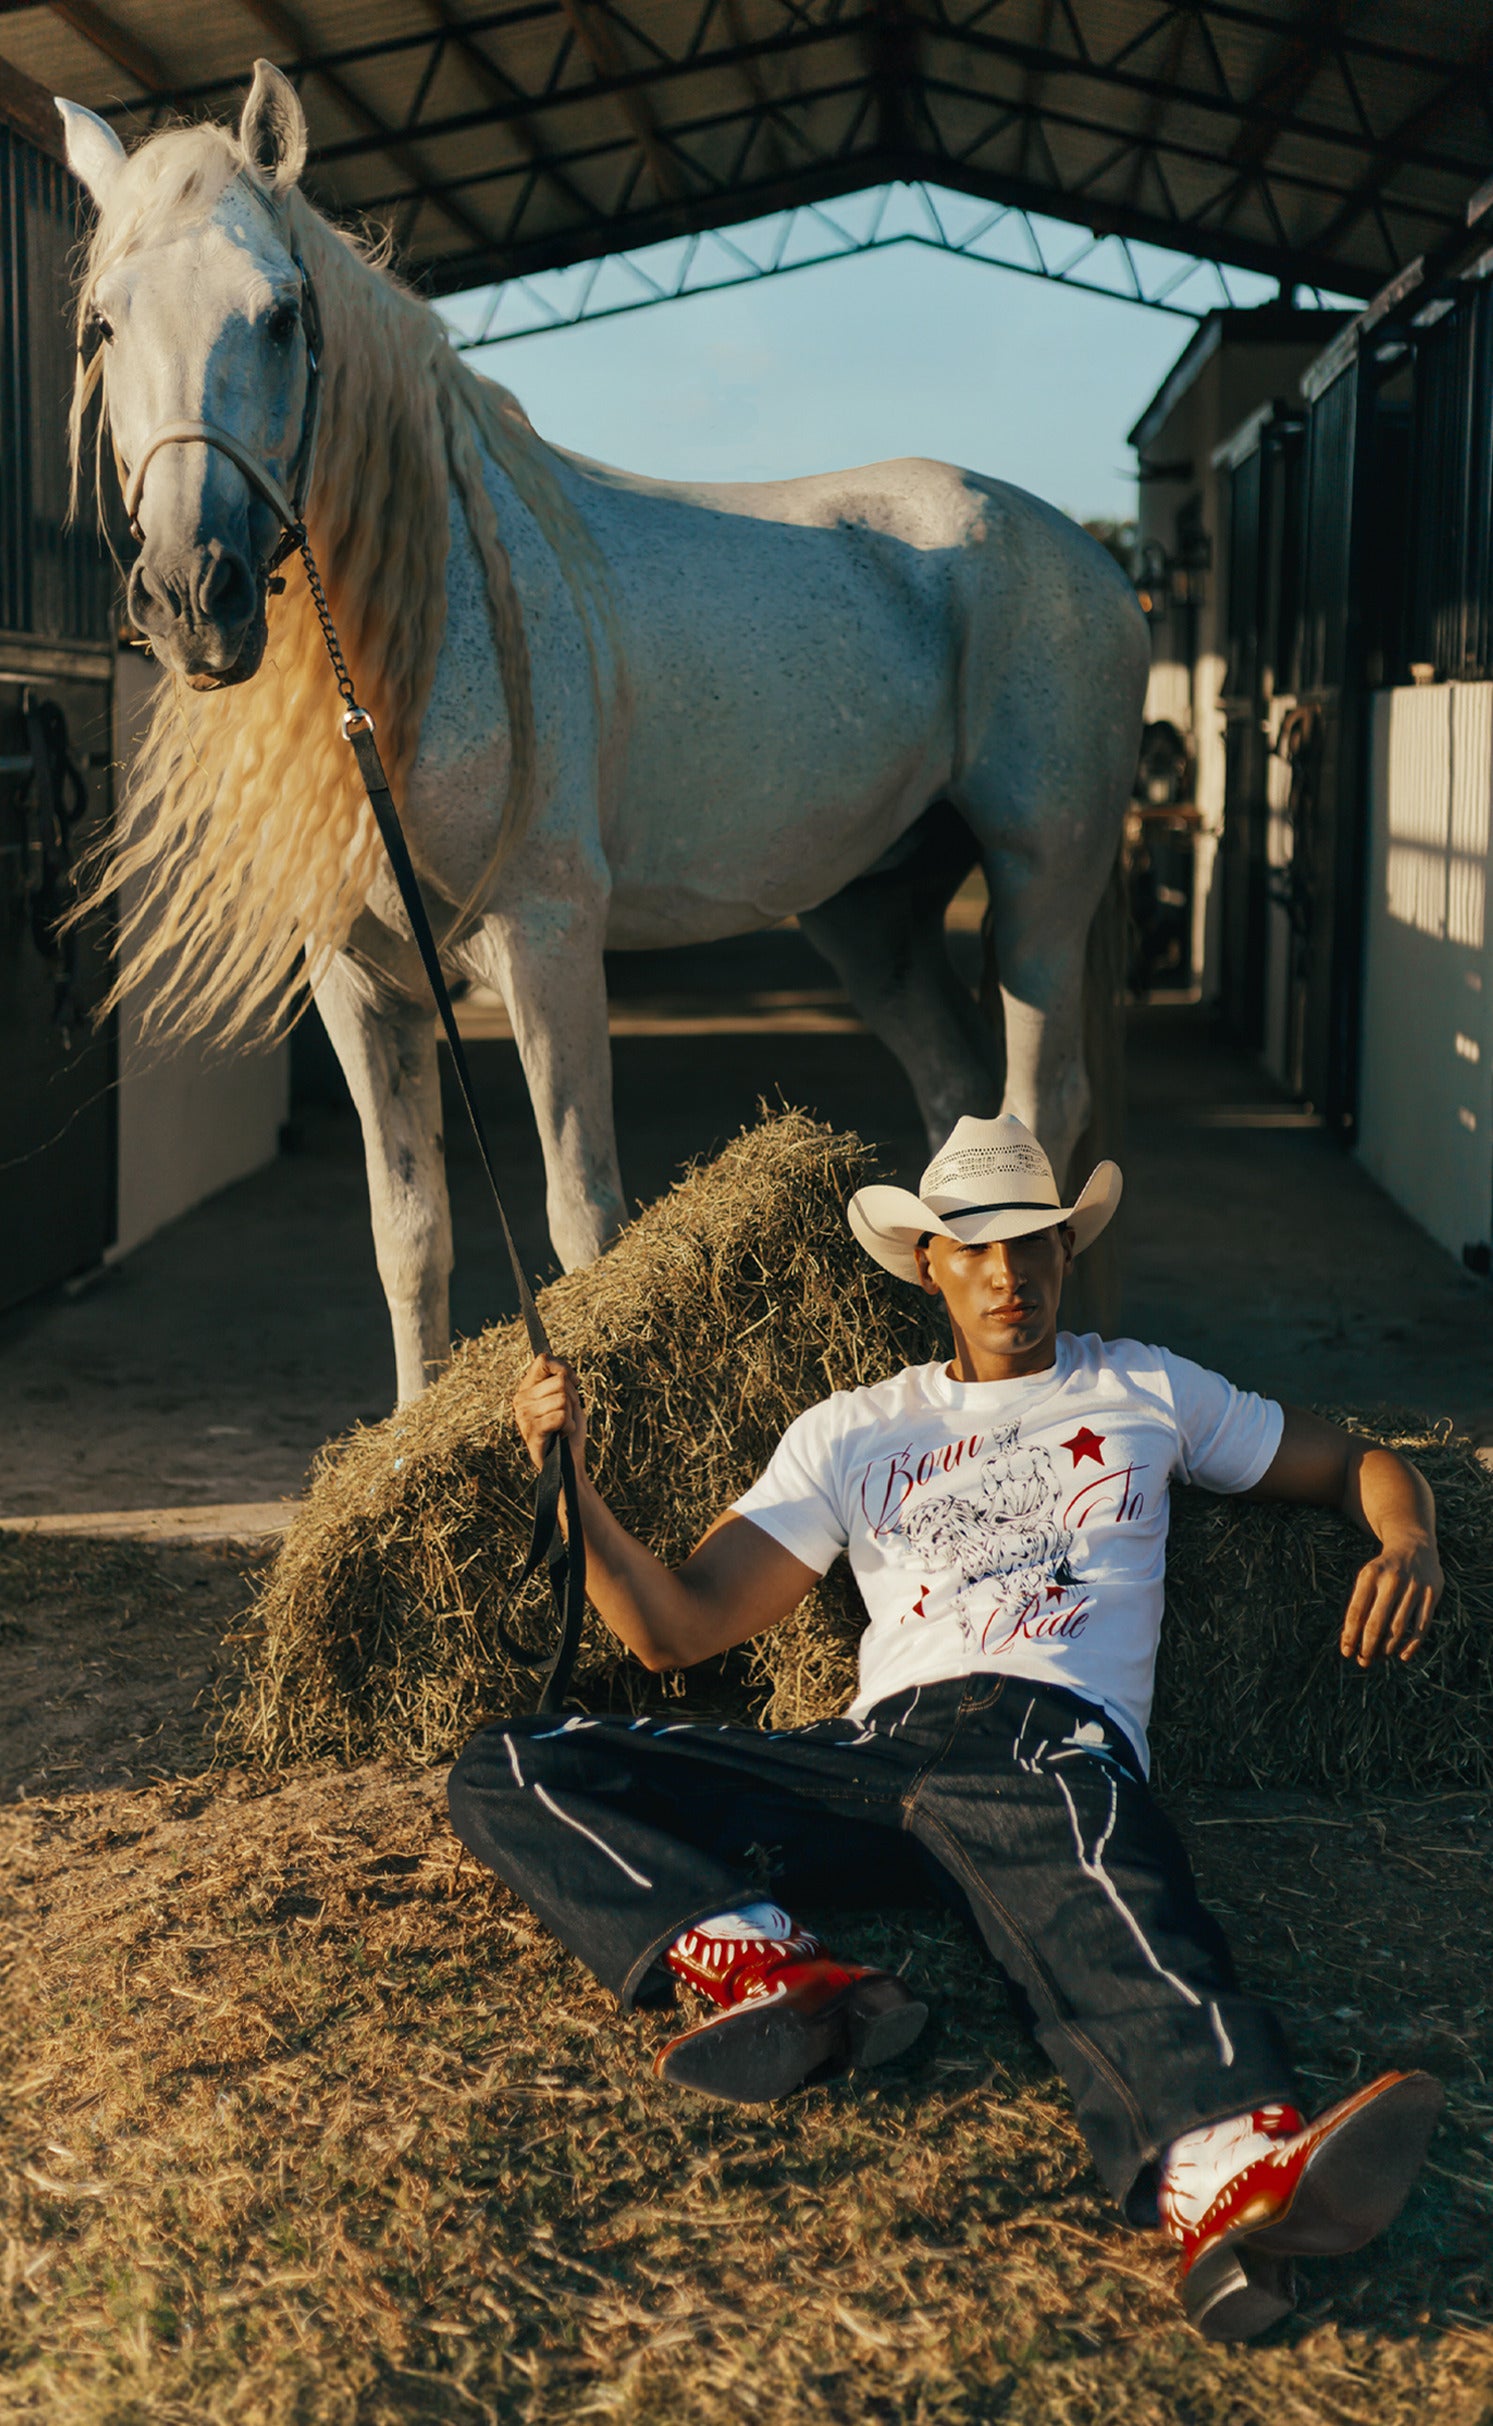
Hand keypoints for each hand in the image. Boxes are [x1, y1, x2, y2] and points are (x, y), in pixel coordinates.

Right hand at [512, 1354, 586, 1473]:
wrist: (568, 1461)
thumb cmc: (568, 1428)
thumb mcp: (567, 1397)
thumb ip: (560, 1379)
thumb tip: (560, 1368)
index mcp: (527, 1388)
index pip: (543, 1361)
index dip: (564, 1369)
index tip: (574, 1383)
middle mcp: (521, 1400)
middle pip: (560, 1382)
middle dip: (572, 1398)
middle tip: (566, 1414)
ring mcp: (524, 1416)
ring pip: (562, 1399)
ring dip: (571, 1415)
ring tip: (562, 1426)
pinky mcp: (532, 1432)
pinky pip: (561, 1416)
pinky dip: (569, 1426)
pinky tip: (561, 1434)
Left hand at [1340, 1534, 1442, 1666]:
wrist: (1414, 1546)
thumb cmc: (1384, 1572)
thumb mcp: (1367, 1580)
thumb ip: (1359, 1607)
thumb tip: (1350, 1643)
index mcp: (1370, 1575)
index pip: (1356, 1612)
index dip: (1350, 1636)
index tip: (1347, 1653)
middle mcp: (1392, 1580)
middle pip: (1376, 1623)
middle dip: (1368, 1647)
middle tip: (1363, 1661)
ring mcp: (1414, 1587)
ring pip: (1398, 1628)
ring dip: (1387, 1648)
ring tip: (1380, 1656)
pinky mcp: (1431, 1594)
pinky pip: (1421, 1627)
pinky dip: (1411, 1645)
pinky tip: (1402, 1655)